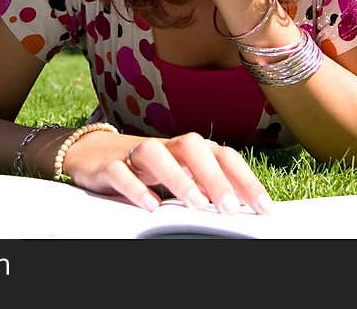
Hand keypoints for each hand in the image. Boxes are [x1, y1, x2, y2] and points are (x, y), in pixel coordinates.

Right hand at [61, 131, 273, 214]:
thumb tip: (243, 208)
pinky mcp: (108, 166)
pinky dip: (135, 187)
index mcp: (187, 150)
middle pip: (193, 147)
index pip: (222, 155)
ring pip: (156, 153)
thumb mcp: (178, 177)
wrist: (92, 154)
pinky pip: (120, 171)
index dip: (245, 178)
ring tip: (196, 205)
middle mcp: (165, 147)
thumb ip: (206, 188)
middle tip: (231, 208)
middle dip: (215, 177)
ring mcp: (135, 153)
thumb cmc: (146, 170)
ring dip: (178, 177)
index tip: (264, 208)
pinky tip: (151, 206)